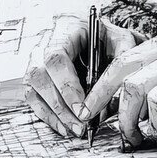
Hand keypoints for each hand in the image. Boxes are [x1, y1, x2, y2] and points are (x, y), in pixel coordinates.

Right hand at [24, 13, 138, 136]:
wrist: (90, 30)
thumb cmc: (104, 34)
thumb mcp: (119, 38)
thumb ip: (124, 55)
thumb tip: (122, 85)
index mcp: (65, 27)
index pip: (56, 57)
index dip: (67, 85)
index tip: (82, 108)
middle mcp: (44, 42)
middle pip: (40, 75)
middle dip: (60, 105)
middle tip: (80, 125)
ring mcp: (34, 58)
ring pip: (33, 88)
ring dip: (53, 113)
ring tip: (74, 130)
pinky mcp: (34, 75)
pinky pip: (32, 97)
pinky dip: (47, 115)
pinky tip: (63, 127)